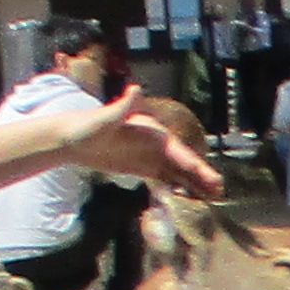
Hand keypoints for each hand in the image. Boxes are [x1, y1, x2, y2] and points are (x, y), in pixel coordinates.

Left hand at [75, 89, 223, 194]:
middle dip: (201, 177)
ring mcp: (148, 156)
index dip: (195, 165)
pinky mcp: (140, 168)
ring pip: (176, 172)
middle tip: (219, 193)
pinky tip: (187, 200)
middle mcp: (154, 143)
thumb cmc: (86, 125)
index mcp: (150, 130)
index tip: (210, 177)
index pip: (178, 150)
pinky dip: (176, 188)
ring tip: (211, 200)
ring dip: (193, 185)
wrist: (69, 138)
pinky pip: (163, 179)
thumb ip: (122, 108)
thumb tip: (136, 89)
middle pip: (182, 162)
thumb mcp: (104, 118)